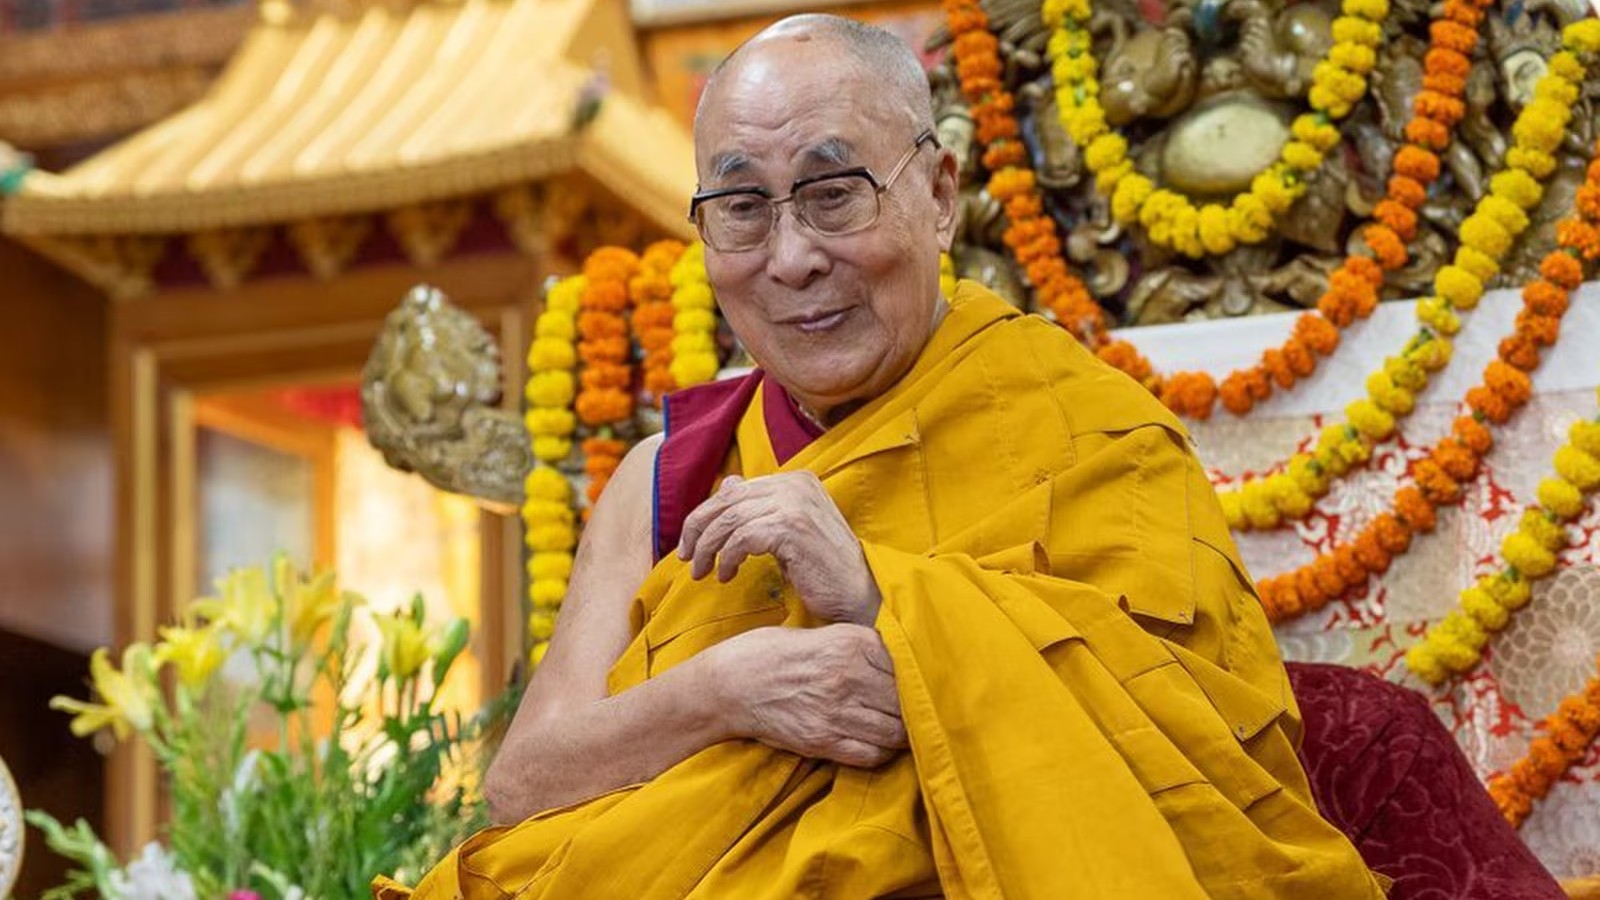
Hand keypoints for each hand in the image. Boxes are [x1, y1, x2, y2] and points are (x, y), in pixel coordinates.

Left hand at [678, 472, 881, 624]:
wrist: (860, 594)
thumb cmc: (824, 568)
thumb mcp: (790, 530)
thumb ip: (761, 506)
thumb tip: (728, 483)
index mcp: (796, 480)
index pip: (736, 489)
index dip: (706, 514)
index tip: (691, 542)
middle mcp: (795, 484)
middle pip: (728, 500)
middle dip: (698, 529)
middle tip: (686, 557)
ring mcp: (795, 503)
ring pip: (729, 519)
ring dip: (708, 548)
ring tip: (702, 572)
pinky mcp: (791, 527)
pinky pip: (741, 538)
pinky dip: (727, 558)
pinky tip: (727, 576)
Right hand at [709, 624, 905, 767]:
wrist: (727, 685)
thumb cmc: (770, 653)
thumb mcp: (819, 633)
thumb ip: (859, 646)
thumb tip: (899, 661)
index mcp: (851, 642)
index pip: (908, 664)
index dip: (918, 676)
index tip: (920, 683)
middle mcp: (848, 675)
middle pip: (906, 699)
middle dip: (915, 706)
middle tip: (919, 710)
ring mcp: (836, 711)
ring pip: (896, 731)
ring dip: (903, 733)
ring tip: (901, 728)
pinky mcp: (822, 740)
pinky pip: (872, 754)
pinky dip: (881, 752)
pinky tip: (877, 743)